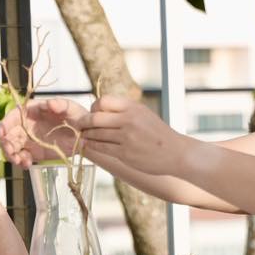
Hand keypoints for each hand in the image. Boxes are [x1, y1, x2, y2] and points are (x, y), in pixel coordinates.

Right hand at [0, 97, 85, 168]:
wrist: (85, 136)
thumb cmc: (77, 117)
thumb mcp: (71, 108)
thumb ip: (60, 104)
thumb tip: (50, 103)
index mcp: (31, 111)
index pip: (13, 116)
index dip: (5, 123)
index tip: (2, 132)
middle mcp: (26, 125)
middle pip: (8, 134)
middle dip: (6, 144)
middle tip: (11, 153)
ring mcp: (28, 139)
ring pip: (12, 148)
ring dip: (11, 155)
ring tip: (20, 161)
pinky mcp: (33, 152)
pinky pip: (21, 158)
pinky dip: (21, 162)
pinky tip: (26, 165)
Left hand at [74, 95, 188, 175]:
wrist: (175, 153)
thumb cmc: (157, 133)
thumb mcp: (143, 114)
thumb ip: (123, 110)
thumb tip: (99, 108)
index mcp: (133, 107)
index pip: (103, 101)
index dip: (93, 108)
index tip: (92, 113)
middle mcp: (129, 120)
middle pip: (95, 118)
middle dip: (83, 122)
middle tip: (79, 125)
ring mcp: (127, 137)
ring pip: (96, 134)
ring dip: (86, 135)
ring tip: (84, 136)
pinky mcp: (125, 153)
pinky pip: (101, 148)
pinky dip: (92, 146)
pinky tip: (90, 145)